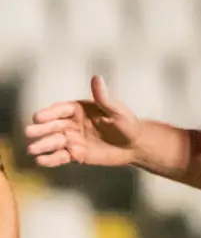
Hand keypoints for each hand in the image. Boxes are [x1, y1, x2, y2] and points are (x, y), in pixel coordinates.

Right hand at [25, 75, 139, 167]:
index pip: (61, 109)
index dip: (49, 113)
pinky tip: (42, 160)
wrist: (133, 145)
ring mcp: (72, 140)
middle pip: (52, 126)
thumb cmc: (126, 124)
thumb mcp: (116, 111)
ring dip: (43, 145)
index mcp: (79, 109)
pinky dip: (50, 159)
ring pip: (53, 142)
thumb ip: (103, 97)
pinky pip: (59, 157)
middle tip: (29, 133)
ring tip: (33, 149)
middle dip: (40, 129)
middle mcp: (72, 124)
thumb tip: (97, 77)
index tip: (38, 117)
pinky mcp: (75, 155)